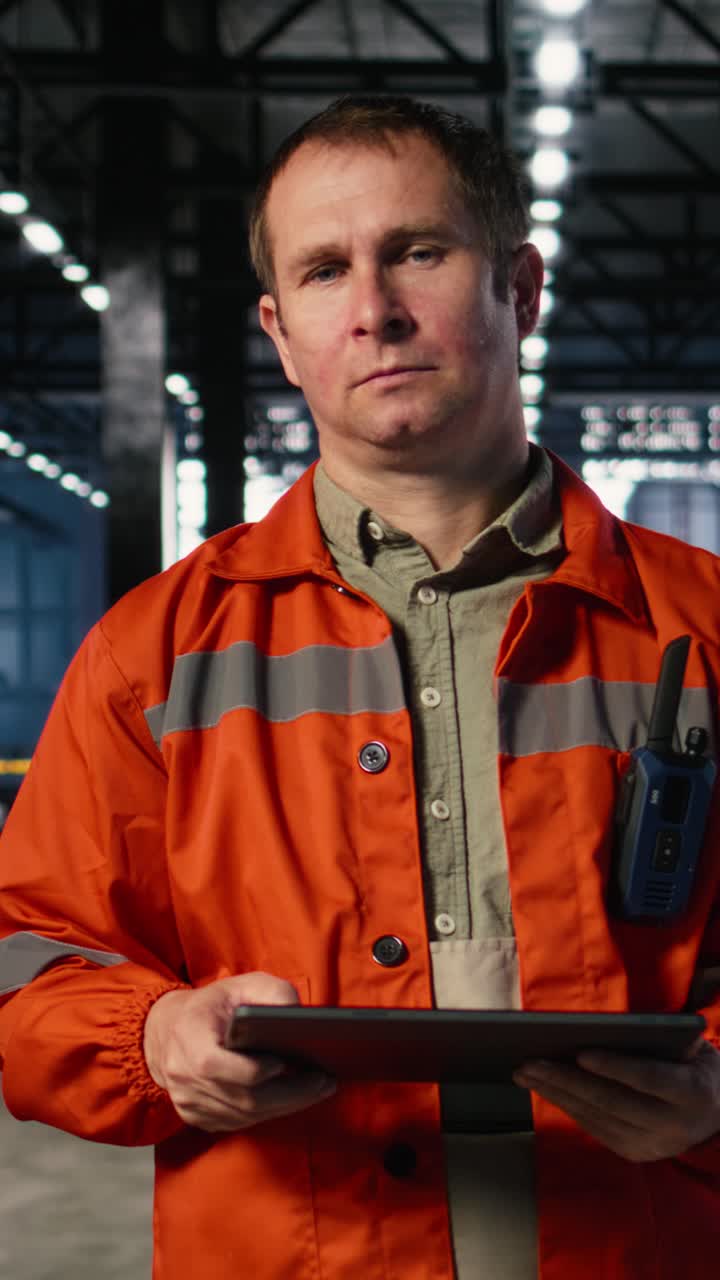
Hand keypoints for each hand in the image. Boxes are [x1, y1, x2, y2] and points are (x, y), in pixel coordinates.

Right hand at [143, 971, 335, 1131]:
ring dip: (285, 1106)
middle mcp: (182, 1076)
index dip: (253, 1069)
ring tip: (317, 1089)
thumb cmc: (211, 1006)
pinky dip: (269, 1112)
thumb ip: (272, 992)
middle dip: (289, 1093)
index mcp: (188, 1038)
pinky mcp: (196, 1117)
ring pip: (244, 1115)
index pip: (217, 1066)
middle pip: (241, 1097)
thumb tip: (298, 1014)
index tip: (285, 1061)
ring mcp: (188, 1102)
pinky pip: (239, 1122)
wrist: (167, 1031)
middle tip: (323, 1082)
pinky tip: (292, 1098)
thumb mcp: (242, 985)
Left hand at [513, 1038, 719, 1161]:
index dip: (614, 1067)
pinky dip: (567, 1106)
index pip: (647, 1080)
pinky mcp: (633, 1154)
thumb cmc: (696, 1069)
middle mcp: (671, 1126)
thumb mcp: (694, 1049)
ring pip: (595, 1117)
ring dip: (556, 1094)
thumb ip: (664, 1040)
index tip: (580, 1053)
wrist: (716, 1119)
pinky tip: (545, 1088)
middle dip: (566, 1080)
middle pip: (611, 1101)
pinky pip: (593, 1128)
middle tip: (529, 1062)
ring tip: (525, 1072)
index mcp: (691, 1093)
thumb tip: (612, 1027)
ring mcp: (650, 1145)